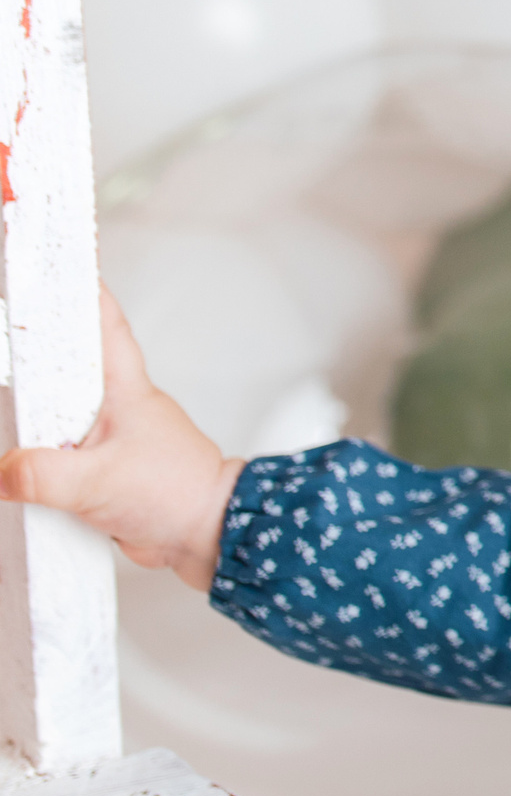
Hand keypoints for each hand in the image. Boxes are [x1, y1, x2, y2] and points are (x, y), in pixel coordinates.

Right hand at [0, 291, 239, 592]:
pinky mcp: (96, 465)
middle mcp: (114, 404)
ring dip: (33, 398)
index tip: (58, 260)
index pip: (103, 324)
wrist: (204, 535)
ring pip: (58, 405)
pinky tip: (13, 449)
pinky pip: (57, 445)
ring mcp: (106, 434)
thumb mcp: (100, 483)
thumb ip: (45, 476)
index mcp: (124, 388)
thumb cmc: (176, 495)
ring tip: (7, 380)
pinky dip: (34, 444)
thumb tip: (2, 471)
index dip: (80, 290)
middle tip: (13, 312)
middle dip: (39, 337)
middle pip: (69, 359)